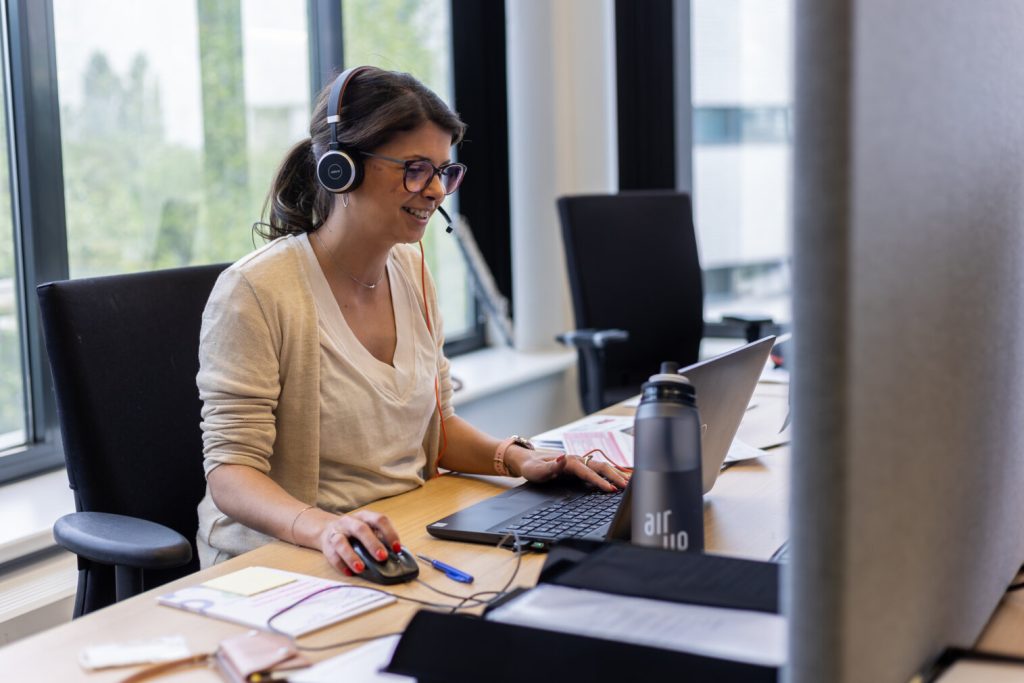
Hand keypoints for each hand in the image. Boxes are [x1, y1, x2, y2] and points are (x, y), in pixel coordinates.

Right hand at [319, 509, 401, 576]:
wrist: (328, 529)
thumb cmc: (355, 533)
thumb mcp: (369, 529)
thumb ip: (381, 539)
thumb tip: (396, 555)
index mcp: (365, 516)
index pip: (379, 520)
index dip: (390, 533)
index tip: (397, 548)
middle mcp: (350, 522)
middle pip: (361, 529)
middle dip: (373, 544)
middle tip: (382, 557)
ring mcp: (337, 532)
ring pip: (342, 542)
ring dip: (352, 556)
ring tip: (361, 568)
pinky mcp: (327, 545)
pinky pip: (332, 555)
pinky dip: (341, 564)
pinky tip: (349, 572)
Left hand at [515, 447, 629, 492]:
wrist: (528, 461)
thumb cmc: (532, 467)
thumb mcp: (538, 470)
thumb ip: (551, 467)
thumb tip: (564, 458)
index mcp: (569, 461)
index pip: (589, 472)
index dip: (600, 482)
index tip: (611, 490)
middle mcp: (578, 460)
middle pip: (601, 467)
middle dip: (615, 477)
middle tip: (627, 488)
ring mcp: (580, 463)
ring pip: (603, 467)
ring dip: (616, 474)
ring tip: (629, 484)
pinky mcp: (581, 468)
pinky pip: (599, 470)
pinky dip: (611, 474)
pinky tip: (618, 480)